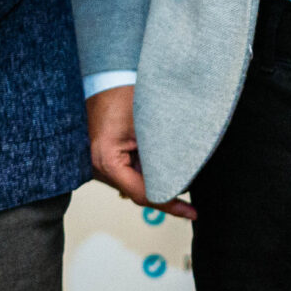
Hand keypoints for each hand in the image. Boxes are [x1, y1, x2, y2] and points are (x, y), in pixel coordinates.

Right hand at [87, 85, 192, 219]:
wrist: (104, 77)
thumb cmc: (121, 95)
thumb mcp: (148, 123)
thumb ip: (165, 150)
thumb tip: (187, 171)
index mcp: (107, 161)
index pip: (143, 193)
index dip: (170, 203)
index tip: (191, 212)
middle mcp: (98, 167)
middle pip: (139, 191)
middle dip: (165, 190)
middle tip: (192, 199)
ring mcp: (100, 165)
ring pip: (136, 182)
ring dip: (157, 177)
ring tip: (180, 167)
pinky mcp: (106, 158)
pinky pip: (131, 171)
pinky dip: (149, 168)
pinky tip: (163, 159)